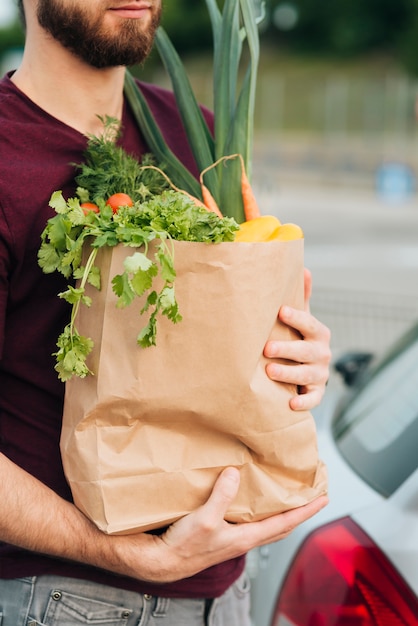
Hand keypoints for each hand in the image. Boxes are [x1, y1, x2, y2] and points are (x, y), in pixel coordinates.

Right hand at [118, 467, 327, 582]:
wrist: (163, 561)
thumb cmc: (184, 547)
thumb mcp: (205, 519)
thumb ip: (222, 496)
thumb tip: (237, 474)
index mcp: (246, 538)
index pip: (285, 523)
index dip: (306, 511)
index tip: (324, 499)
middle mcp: (244, 539)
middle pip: (281, 526)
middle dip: (299, 512)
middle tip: (312, 497)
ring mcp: (233, 538)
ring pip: (266, 525)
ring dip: (280, 512)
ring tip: (287, 495)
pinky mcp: (221, 534)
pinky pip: (248, 521)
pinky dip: (258, 511)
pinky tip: (249, 498)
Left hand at [263, 268, 330, 410]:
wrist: (307, 370)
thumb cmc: (298, 338)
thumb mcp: (302, 319)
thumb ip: (302, 297)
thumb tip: (303, 267)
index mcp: (318, 333)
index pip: (310, 324)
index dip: (297, 318)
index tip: (281, 311)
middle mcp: (322, 353)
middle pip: (307, 352)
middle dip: (288, 350)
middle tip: (267, 348)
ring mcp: (320, 375)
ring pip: (307, 376)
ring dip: (289, 374)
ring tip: (269, 372)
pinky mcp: (316, 393)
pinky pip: (312, 400)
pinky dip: (304, 403)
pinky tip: (290, 403)